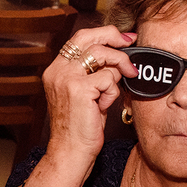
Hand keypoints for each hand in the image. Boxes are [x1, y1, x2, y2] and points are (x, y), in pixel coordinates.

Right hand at [41, 27, 137, 176]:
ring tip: (120, 83)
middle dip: (114, 38)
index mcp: (56, 69)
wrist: (70, 153)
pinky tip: (105, 105)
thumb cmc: (80, 128)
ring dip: (118, 67)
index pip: (80, 38)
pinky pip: (108, 78)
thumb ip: (94, 73)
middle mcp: (57, 70)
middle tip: (130, 44)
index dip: (104, 34)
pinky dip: (112, 91)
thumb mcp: (85, 94)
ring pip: (102, 53)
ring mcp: (66, 78)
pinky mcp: (79, 89)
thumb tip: (117, 54)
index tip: (123, 39)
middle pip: (89, 36)